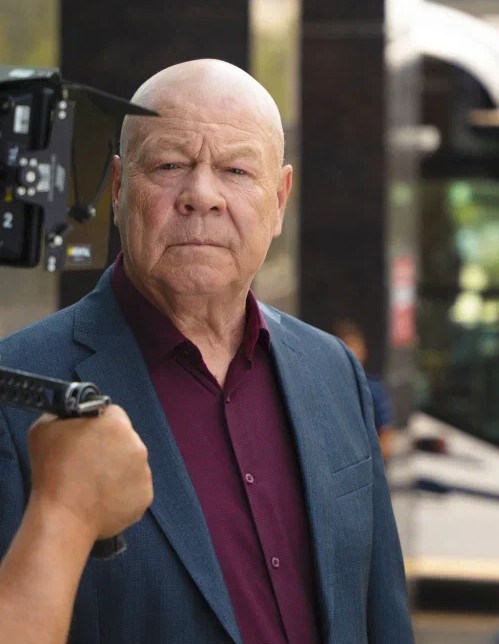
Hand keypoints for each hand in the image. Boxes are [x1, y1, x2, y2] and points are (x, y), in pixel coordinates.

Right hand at [28, 405, 152, 539]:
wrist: (62, 518)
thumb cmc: (51, 472)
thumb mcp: (44, 428)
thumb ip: (63, 415)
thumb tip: (72, 414)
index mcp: (116, 424)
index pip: (113, 413)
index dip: (99, 423)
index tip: (87, 436)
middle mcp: (137, 445)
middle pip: (125, 438)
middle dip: (110, 446)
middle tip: (88, 462)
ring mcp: (144, 472)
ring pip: (131, 463)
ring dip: (118, 468)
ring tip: (94, 483)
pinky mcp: (145, 496)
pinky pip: (135, 487)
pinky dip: (123, 491)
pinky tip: (103, 497)